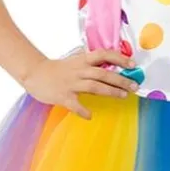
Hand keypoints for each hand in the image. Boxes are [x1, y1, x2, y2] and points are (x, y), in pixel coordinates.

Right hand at [22, 48, 137, 119]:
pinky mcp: (63, 96)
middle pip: (103, 73)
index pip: (104, 55)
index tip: (133, 64)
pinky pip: (75, 104)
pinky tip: (89, 115)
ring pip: (94, 86)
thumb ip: (91, 65)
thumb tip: (112, 68)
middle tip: (134, 86)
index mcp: (83, 60)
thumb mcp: (75, 61)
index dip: (119, 58)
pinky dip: (82, 110)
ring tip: (123, 96)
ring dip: (110, 91)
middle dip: (121, 79)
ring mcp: (71, 83)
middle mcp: (79, 70)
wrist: (35, 73)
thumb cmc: (58, 69)